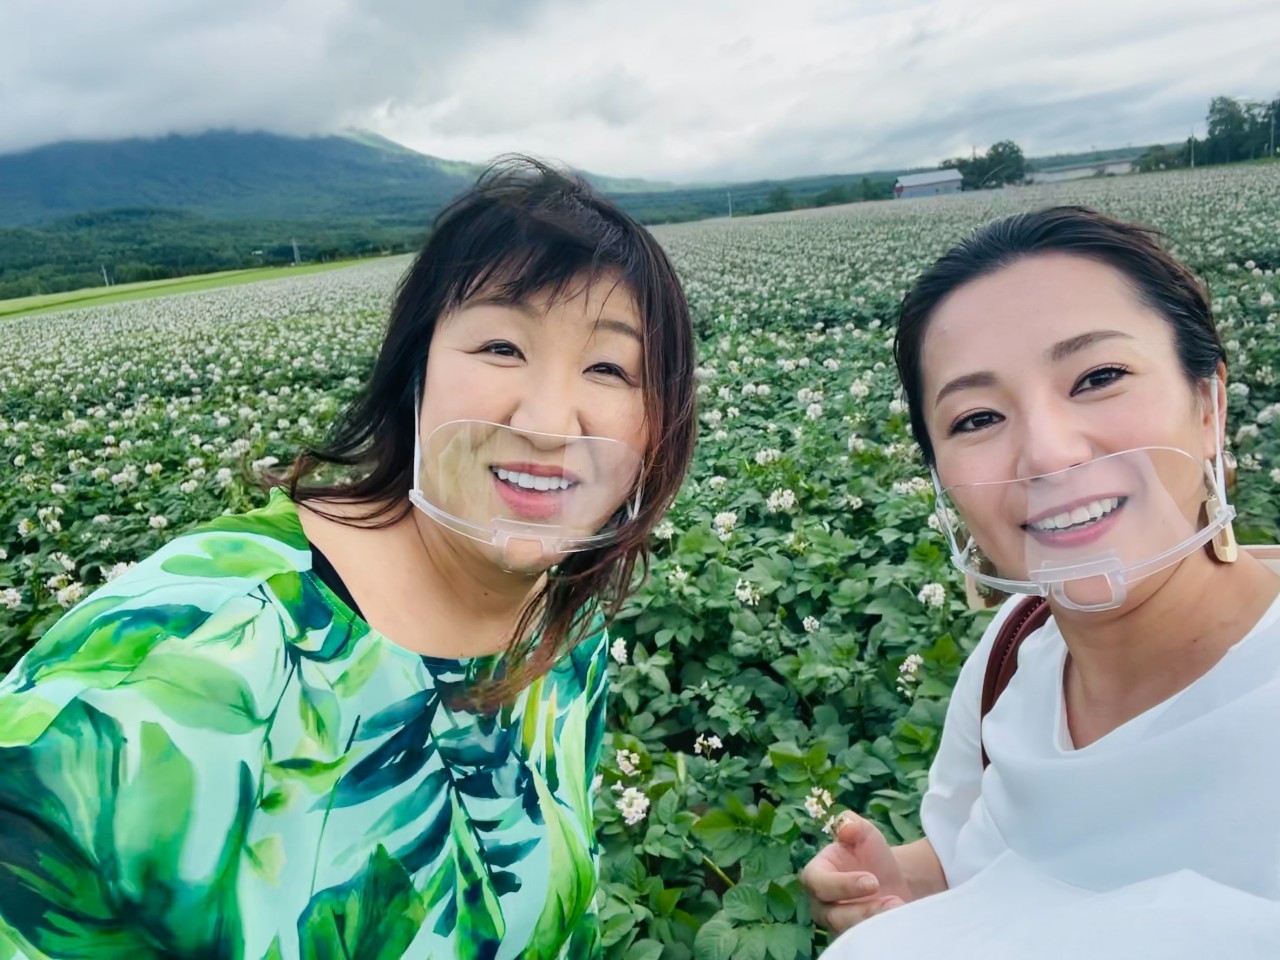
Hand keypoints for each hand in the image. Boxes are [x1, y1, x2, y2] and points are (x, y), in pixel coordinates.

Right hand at [800, 812, 912, 934]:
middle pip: (833, 914)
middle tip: (893, 900)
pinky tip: (896, 922)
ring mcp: (836, 923)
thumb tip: (845, 826)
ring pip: (848, 932)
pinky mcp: (853, 938)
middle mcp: (821, 902)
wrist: (892, 879)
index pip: (818, 882)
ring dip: (874, 922)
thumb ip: (852, 823)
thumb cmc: (871, 854)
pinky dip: (879, 934)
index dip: (842, 884)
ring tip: (899, 907)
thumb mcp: (865, 832)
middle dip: (863, 909)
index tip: (872, 880)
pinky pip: (860, 942)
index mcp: (817, 873)